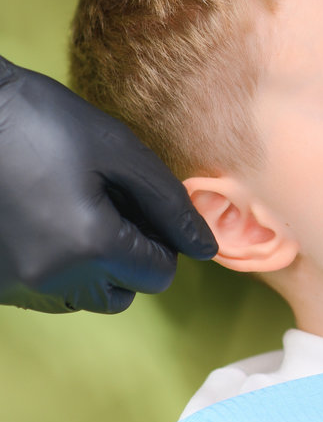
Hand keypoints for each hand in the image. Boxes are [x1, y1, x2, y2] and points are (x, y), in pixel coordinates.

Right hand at [0, 57, 217, 312]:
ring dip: (93, 269)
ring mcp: (13, 283)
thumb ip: (170, 206)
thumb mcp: (123, 154)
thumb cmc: (46, 121)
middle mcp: (50, 277)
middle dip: (130, 260)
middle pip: (122, 295)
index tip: (142, 206)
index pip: (158, 274)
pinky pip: (41, 292)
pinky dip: (55, 268)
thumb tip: (205, 249)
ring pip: (81, 300)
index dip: (162, 241)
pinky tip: (44, 223)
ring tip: (76, 215)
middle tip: (112, 209)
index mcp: (91, 246)